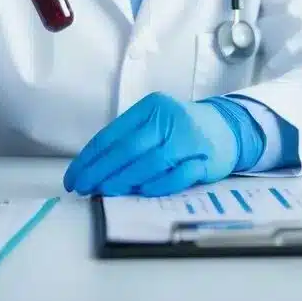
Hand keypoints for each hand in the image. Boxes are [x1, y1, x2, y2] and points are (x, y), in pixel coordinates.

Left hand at [63, 92, 242, 196]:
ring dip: (125, 180)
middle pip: (128, 149)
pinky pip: (178, 176)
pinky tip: (142, 192)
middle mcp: (169, 119)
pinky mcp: (205, 160)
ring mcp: (189, 139)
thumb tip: (93, 169)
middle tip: (83, 188)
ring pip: (151, 162)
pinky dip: (158, 185)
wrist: (227, 128)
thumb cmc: (181, 129)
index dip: (89, 159)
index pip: (112, 135)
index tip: (74, 177)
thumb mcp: (154, 123)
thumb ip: (129, 141)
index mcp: (151, 108)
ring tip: (105, 192)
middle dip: (101, 172)